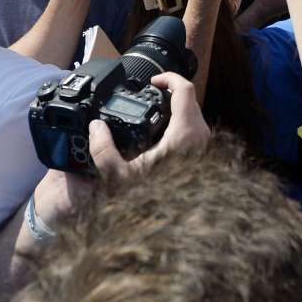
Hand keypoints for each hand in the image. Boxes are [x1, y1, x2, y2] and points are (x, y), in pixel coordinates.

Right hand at [30, 72, 210, 227]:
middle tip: (148, 97)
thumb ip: (103, 149)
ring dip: (175, 111)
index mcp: (186, 133)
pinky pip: (195, 130)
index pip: (185, 89)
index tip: (152, 80)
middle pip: (189, 100)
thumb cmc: (156, 200)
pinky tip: (162, 136)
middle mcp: (201, 136)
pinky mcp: (206, 155)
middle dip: (169, 95)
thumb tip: (95, 127)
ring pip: (194, 115)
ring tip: (153, 115)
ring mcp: (206, 145)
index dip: (168, 77)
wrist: (182, 223)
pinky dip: (180, 126)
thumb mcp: (120, 176)